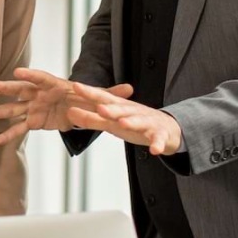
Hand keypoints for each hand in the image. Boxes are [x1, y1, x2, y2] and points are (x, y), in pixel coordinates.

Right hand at [0, 68, 134, 145]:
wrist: (78, 108)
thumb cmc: (85, 98)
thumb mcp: (99, 98)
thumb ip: (111, 94)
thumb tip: (131, 89)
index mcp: (54, 85)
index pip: (41, 78)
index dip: (31, 75)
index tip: (18, 71)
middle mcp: (40, 94)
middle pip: (20, 90)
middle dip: (5, 88)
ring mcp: (33, 107)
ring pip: (13, 110)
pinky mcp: (32, 121)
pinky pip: (18, 130)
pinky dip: (6, 136)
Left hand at [55, 77, 183, 155]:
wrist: (168, 129)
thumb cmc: (135, 123)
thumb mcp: (112, 122)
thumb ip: (91, 119)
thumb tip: (69, 113)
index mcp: (120, 107)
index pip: (103, 98)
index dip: (90, 92)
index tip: (75, 86)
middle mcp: (133, 112)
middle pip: (121, 109)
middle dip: (111, 108)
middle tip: (99, 107)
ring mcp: (148, 122)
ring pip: (140, 121)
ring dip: (132, 122)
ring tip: (124, 123)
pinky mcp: (160, 135)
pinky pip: (159, 140)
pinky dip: (157, 144)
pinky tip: (154, 150)